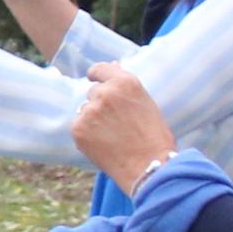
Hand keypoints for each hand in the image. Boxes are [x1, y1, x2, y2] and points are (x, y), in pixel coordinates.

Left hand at [69, 61, 176, 188]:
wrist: (149, 166)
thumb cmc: (153, 137)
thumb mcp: (145, 103)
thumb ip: (125, 86)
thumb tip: (112, 65)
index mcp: (126, 82)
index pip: (100, 69)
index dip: (96, 75)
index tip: (93, 78)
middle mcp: (106, 92)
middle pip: (93, 92)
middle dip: (100, 104)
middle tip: (117, 123)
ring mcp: (90, 110)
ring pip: (85, 110)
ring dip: (93, 119)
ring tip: (113, 136)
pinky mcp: (79, 128)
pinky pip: (79, 127)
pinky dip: (87, 135)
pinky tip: (104, 145)